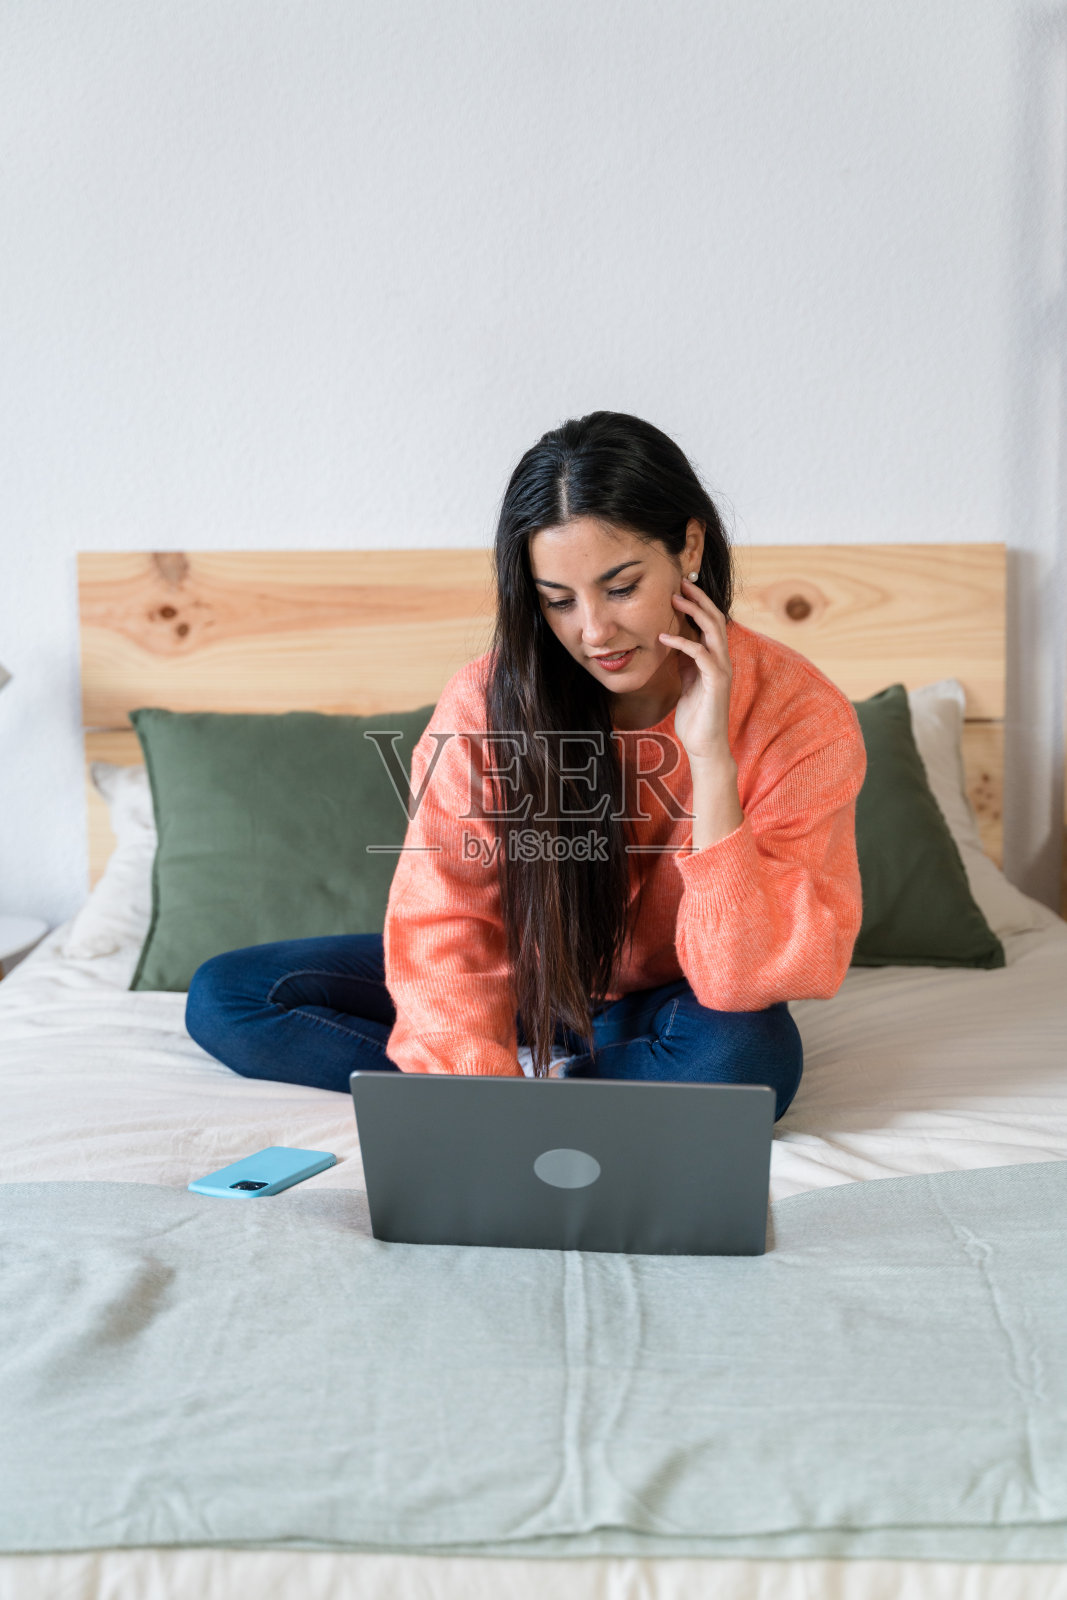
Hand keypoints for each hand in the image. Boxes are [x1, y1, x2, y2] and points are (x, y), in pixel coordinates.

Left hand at [658, 577, 732, 764]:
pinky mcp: (716, 683)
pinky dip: (682, 643)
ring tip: (675, 599)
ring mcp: (721, 670)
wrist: (705, 745)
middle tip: (680, 582)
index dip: (697, 603)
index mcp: (715, 658)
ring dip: (694, 612)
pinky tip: (663, 638)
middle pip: (715, 619)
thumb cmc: (695, 716)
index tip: (679, 587)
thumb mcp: (686, 681)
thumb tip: (672, 641)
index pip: (709, 622)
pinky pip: (700, 655)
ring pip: (712, 631)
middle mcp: (722, 660)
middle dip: (698, 598)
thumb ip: (684, 661)